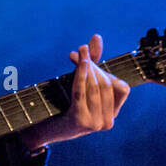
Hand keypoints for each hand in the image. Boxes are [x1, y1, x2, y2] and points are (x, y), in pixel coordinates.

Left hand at [19, 33, 129, 148]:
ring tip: (79, 53)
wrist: (43, 129)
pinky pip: (82, 92)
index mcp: (113, 115)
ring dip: (86, 67)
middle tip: (81, 50)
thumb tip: (96, 36)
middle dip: (94, 65)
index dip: (108, 71)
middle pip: (107, 84)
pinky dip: (80, 76)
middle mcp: (108, 122)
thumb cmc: (63, 104)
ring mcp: (96, 124)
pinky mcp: (81, 121)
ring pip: (95, 87)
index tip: (89, 59)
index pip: (122, 87)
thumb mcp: (80, 83)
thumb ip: (91, 61)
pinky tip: (78, 63)